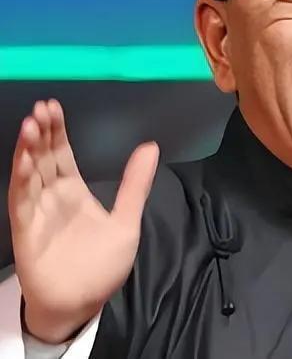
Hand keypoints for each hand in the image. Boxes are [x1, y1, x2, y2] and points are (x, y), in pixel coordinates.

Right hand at [8, 99, 158, 343]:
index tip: (52, 107)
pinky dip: (22, 182)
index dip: (57, 132)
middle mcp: (53, 197)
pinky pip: (22, 204)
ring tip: (30, 124)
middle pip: (45, 159)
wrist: (83, 303)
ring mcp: (38, 213)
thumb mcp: (126, 220)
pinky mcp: (27, 233)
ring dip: (29, 150)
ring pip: (31, 175)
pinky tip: (24, 161)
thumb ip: (135, 184)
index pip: (63, 155)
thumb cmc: (102, 265)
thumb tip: (150, 145)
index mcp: (74, 192)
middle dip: (42, 133)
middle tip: (40, 108)